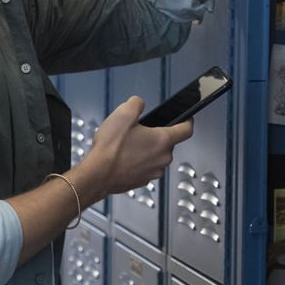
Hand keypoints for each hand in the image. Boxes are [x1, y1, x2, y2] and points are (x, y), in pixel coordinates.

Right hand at [76, 97, 193, 204]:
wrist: (97, 175)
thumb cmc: (110, 149)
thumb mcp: (122, 114)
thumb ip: (136, 103)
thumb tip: (138, 103)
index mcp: (163, 140)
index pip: (187, 129)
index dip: (187, 121)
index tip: (186, 118)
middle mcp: (162, 158)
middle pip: (168, 143)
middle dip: (156, 135)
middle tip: (139, 130)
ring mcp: (153, 172)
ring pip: (156, 156)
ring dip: (146, 149)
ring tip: (127, 145)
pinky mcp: (143, 181)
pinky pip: (145, 167)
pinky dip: (138, 162)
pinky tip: (123, 157)